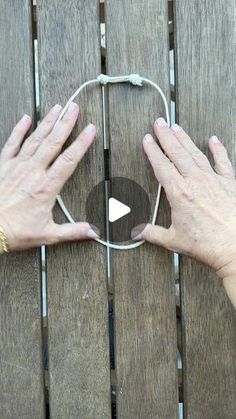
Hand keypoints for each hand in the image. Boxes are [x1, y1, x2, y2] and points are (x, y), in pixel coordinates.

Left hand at [0, 102, 96, 250]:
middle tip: (74, 108)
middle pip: (53, 142)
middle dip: (65, 123)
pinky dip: (19, 130)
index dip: (81, 143)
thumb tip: (93, 232)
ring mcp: (17, 166)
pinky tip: (25, 119)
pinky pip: (12, 143)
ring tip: (57, 108)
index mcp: (46, 186)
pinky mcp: (3, 165)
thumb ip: (73, 231)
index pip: (69, 159)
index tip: (90, 130)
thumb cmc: (15, 230)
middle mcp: (33, 171)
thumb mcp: (48, 234)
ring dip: (47, 122)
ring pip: (35, 138)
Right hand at [132, 118, 235, 291]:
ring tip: (177, 127)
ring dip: (185, 139)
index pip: (162, 165)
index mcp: (179, 193)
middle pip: (177, 152)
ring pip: (196, 153)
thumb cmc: (208, 244)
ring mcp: (213, 180)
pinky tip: (214, 140)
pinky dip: (218, 149)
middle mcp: (196, 182)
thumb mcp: (174, 240)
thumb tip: (138, 232)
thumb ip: (152, 233)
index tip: (148, 140)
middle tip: (160, 122)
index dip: (153, 151)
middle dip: (166, 136)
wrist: (235, 247)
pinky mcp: (228, 183)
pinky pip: (223, 161)